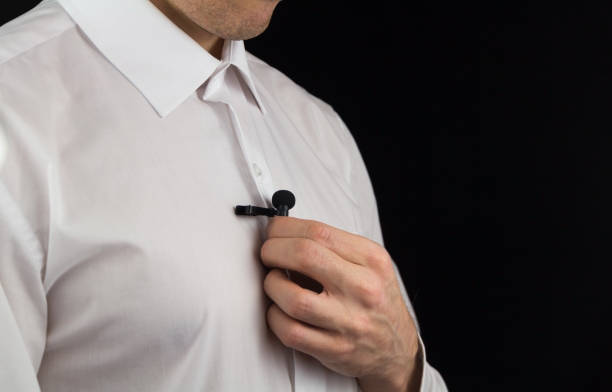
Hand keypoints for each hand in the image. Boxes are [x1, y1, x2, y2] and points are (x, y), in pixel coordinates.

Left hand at [260, 217, 420, 391]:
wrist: (396, 347)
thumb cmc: (374, 299)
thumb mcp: (369, 264)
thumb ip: (332, 247)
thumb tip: (284, 233)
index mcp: (371, 259)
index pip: (319, 232)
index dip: (285, 228)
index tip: (275, 232)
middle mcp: (362, 288)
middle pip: (304, 255)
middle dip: (272, 250)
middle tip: (268, 254)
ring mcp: (349, 321)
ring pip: (293, 298)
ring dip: (272, 285)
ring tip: (275, 282)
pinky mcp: (334, 349)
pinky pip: (290, 331)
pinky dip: (274, 317)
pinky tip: (279, 310)